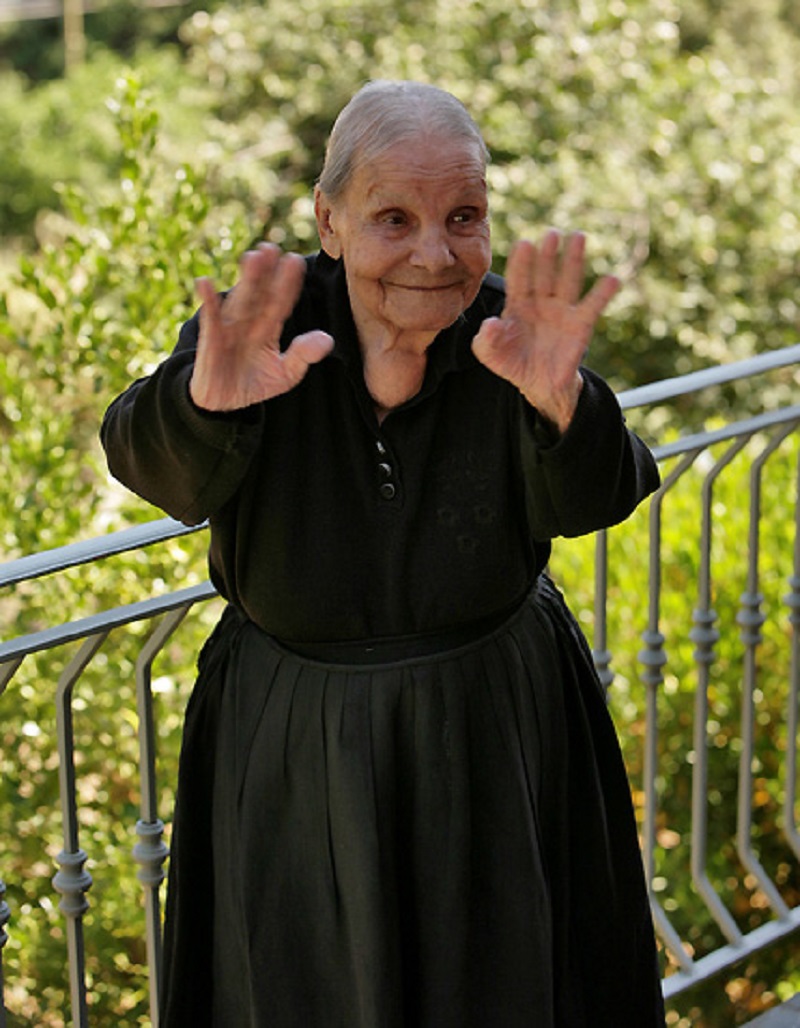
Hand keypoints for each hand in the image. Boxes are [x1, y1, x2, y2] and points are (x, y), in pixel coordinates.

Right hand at [189, 243, 333, 410]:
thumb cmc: (255, 383)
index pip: (280, 301)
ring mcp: (229, 328)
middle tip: (272, 248)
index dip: (288, 283)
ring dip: (246, 280)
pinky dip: (208, 301)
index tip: (296, 261)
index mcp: (268, 327)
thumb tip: (326, 339)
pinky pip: (210, 318)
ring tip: (252, 257)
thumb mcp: (285, 374)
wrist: (225, 403)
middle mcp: (249, 322)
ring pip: (240, 300)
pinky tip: (205, 283)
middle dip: (266, 272)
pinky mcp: (211, 339)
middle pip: (260, 293)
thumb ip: (303, 356)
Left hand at [472, 230, 619, 432]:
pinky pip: (592, 306)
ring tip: (578, 237)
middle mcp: (540, 302)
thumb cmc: (513, 362)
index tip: (524, 244)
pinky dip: (603, 293)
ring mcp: (562, 311)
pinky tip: (612, 279)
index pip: (518, 279)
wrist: (538, 384)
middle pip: (544, 274)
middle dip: (548, 254)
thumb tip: (491, 324)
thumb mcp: (490, 355)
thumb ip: (485, 341)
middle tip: (552, 234)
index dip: (521, 263)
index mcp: (517, 304)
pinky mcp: (580, 325)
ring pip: (568, 281)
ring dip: (573, 260)